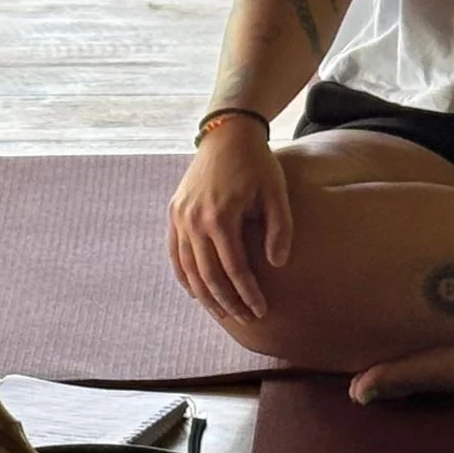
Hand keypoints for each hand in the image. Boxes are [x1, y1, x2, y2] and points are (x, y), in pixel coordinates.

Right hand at [168, 118, 291, 321]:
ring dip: (206, 295)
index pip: (234, 269)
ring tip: (224, 312)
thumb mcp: (276, 193)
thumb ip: (279, 229)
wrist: (227, 134)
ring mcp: (180, 217)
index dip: (248, 294)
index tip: (261, 310)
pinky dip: (185, 276)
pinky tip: (198, 293)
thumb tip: (278, 264)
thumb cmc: (257, 164)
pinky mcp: (174, 213)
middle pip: (209, 276)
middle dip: (228, 302)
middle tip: (245, 318)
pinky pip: (175, 254)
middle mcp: (194, 221)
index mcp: (220, 217)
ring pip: (188, 269)